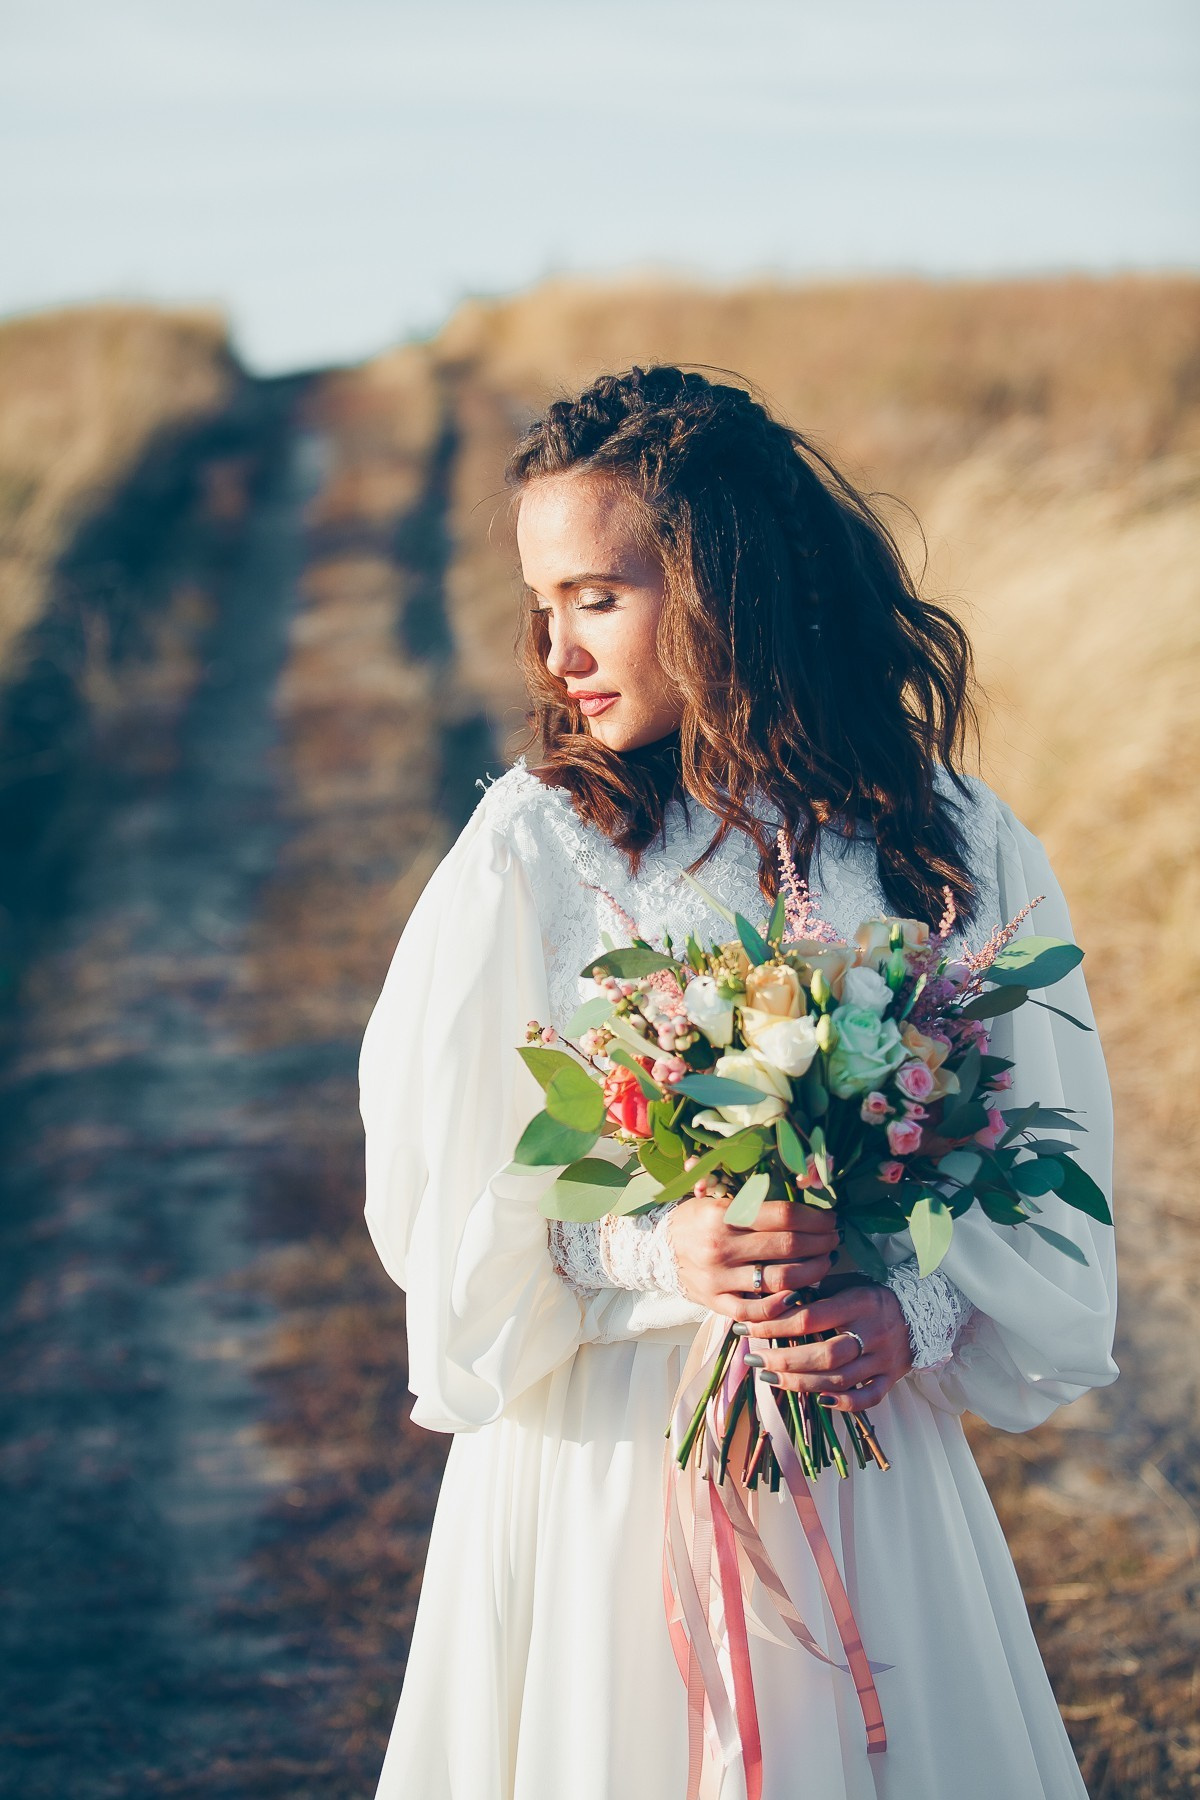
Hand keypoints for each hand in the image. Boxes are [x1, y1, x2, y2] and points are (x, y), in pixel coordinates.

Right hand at [666, 1195, 840, 1326]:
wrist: (654, 1249)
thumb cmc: (693, 1218)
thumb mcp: (712, 1193)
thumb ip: (746, 1187)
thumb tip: (791, 1173)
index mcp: (722, 1214)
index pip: (782, 1215)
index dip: (815, 1218)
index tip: (830, 1219)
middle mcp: (721, 1246)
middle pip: (788, 1246)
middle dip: (821, 1242)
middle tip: (835, 1239)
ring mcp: (718, 1278)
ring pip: (779, 1279)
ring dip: (812, 1271)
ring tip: (825, 1262)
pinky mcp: (715, 1302)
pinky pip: (755, 1310)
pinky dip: (781, 1306)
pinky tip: (799, 1295)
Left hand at [738, 1283, 913, 1410]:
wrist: (921, 1310)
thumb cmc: (871, 1296)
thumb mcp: (846, 1283)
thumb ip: (816, 1293)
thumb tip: (772, 1301)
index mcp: (859, 1303)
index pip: (810, 1318)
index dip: (775, 1325)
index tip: (748, 1328)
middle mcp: (873, 1332)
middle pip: (824, 1355)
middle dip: (784, 1360)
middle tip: (755, 1361)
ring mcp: (884, 1359)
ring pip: (840, 1380)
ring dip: (801, 1383)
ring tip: (771, 1379)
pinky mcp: (892, 1378)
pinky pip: (869, 1398)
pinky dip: (843, 1404)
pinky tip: (817, 1401)